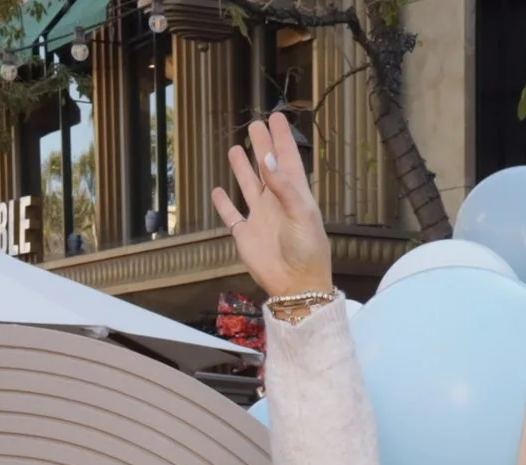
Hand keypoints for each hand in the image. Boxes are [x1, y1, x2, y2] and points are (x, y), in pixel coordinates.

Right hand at [214, 112, 332, 302]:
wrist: (296, 286)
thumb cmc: (308, 250)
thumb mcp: (302, 214)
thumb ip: (284, 186)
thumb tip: (268, 159)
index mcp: (295, 194)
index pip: (287, 159)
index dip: (282, 139)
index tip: (276, 117)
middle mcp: (276, 202)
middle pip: (267, 168)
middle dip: (262, 146)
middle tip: (256, 125)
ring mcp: (260, 218)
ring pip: (249, 186)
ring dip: (243, 169)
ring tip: (236, 150)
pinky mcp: (246, 235)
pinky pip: (231, 216)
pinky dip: (223, 204)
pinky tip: (218, 191)